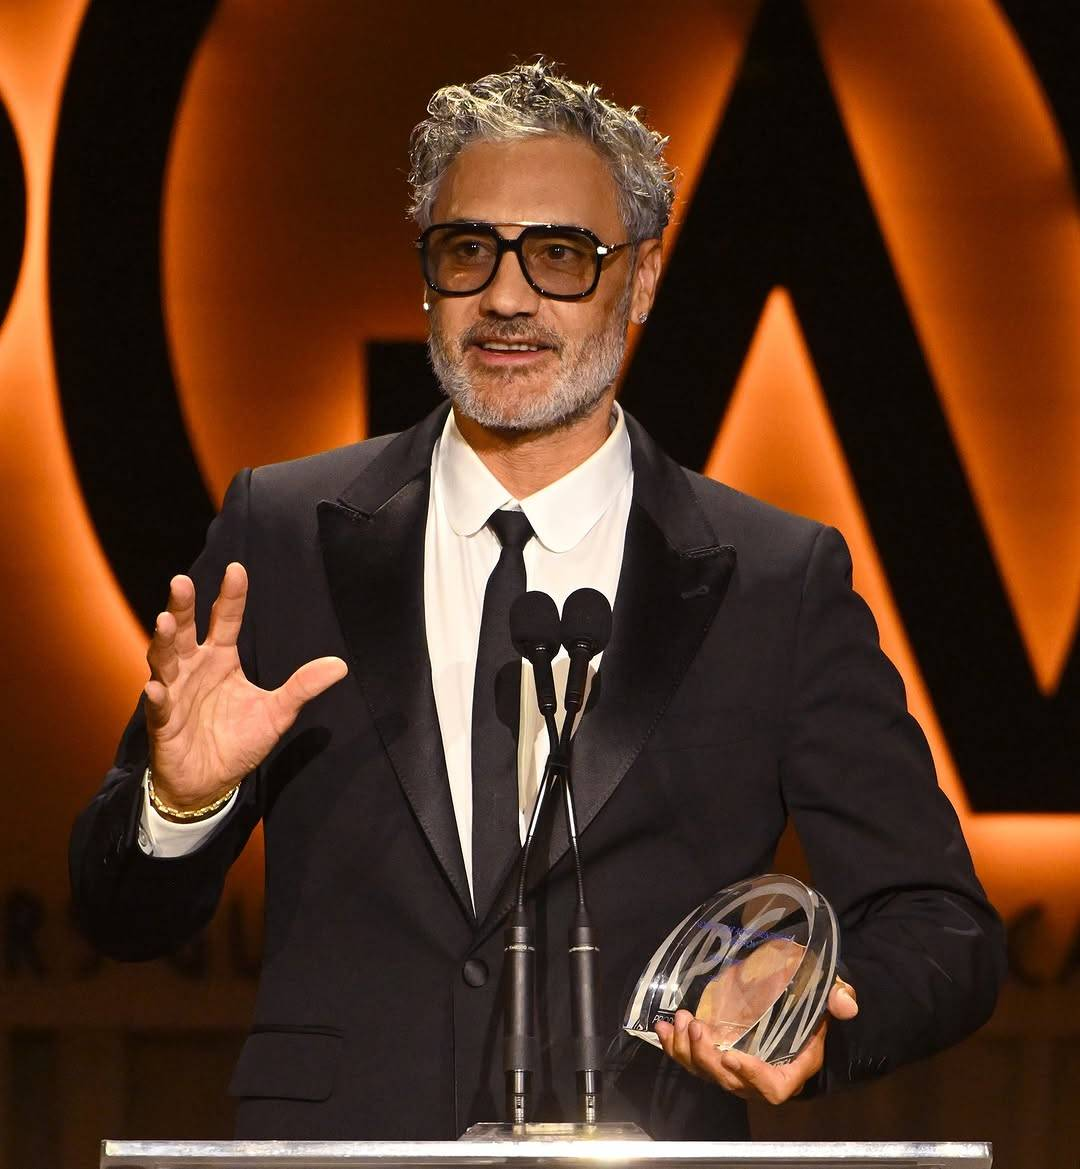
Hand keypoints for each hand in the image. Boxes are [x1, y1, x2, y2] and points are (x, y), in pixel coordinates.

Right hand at [144, 562, 347, 809]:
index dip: (231, 596)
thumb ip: (302, 687)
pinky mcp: (163, 723)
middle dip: (182, 607)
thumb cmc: (238, 741)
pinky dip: (157, 697)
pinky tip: (157, 688)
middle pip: (185, 631)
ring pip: (164, 661)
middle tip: (182, 581)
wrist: (211, 783)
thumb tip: (340, 665)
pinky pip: (158, 707)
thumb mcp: (278, 712)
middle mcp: (194, 668)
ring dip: (163, 642)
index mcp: (221, 659)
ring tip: (165, 622)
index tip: (236, 569)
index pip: (226, 619)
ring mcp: (175, 693)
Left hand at [654, 977, 857, 1104]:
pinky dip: (673, 1045)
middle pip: (730, 1082)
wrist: (789, 992)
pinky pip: (691, 1059)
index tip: (731, 1055)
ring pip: (705, 1073)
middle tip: (695, 1028)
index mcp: (791, 1066)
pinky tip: (662, 1027)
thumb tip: (847, 1003)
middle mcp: (759, 1073)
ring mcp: (734, 1066)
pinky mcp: (715, 1054)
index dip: (752, 1077)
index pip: (773, 1087)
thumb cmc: (808, 995)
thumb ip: (836, 997)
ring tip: (680, 1020)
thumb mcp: (826, 991)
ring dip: (686, 1051)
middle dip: (708, 1059)